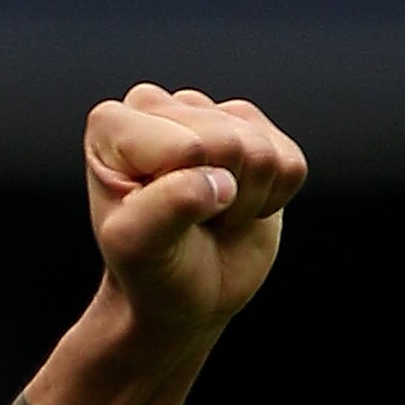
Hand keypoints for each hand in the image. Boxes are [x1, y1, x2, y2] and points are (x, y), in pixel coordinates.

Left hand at [86, 85, 306, 338]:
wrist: (181, 298)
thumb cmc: (150, 272)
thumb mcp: (138, 248)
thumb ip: (166, 207)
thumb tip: (221, 181)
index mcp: (114, 124)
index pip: (187, 146)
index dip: (183, 195)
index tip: (156, 221)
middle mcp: (161, 106)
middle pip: (229, 142)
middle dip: (217, 198)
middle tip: (187, 222)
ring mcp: (212, 113)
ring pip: (262, 152)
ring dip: (244, 202)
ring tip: (208, 215)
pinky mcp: (257, 132)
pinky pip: (291, 164)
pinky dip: (271, 200)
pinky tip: (235, 207)